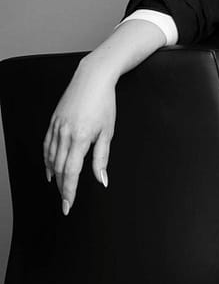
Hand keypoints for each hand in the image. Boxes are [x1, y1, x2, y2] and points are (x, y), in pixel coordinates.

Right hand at [43, 62, 116, 212]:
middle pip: (59, 168)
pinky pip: (47, 145)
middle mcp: (65, 134)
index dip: (69, 191)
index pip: (71, 172)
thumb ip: (102, 159)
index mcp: (80, 138)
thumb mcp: (107, 133)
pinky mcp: (53, 121)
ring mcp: (57, 127)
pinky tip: (49, 169)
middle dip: (61, 188)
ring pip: (51, 158)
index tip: (68, 205)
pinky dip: (47, 160)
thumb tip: (102, 180)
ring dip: (54, 176)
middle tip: (65, 203)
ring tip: (59, 189)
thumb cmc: (104, 104)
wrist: (93, 78)